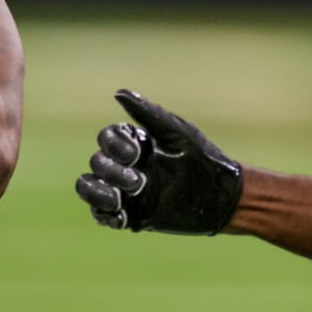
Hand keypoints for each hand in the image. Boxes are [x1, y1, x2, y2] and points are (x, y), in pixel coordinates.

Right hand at [74, 89, 241, 233]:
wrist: (224, 198)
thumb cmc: (205, 159)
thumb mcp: (178, 134)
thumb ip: (148, 114)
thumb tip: (119, 93)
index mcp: (135, 143)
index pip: (106, 138)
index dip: (114, 146)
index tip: (137, 154)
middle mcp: (126, 165)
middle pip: (96, 162)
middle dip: (112, 172)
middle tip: (140, 182)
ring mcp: (125, 191)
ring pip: (88, 187)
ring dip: (97, 194)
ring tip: (118, 201)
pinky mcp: (130, 216)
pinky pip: (101, 215)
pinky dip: (105, 215)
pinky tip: (124, 217)